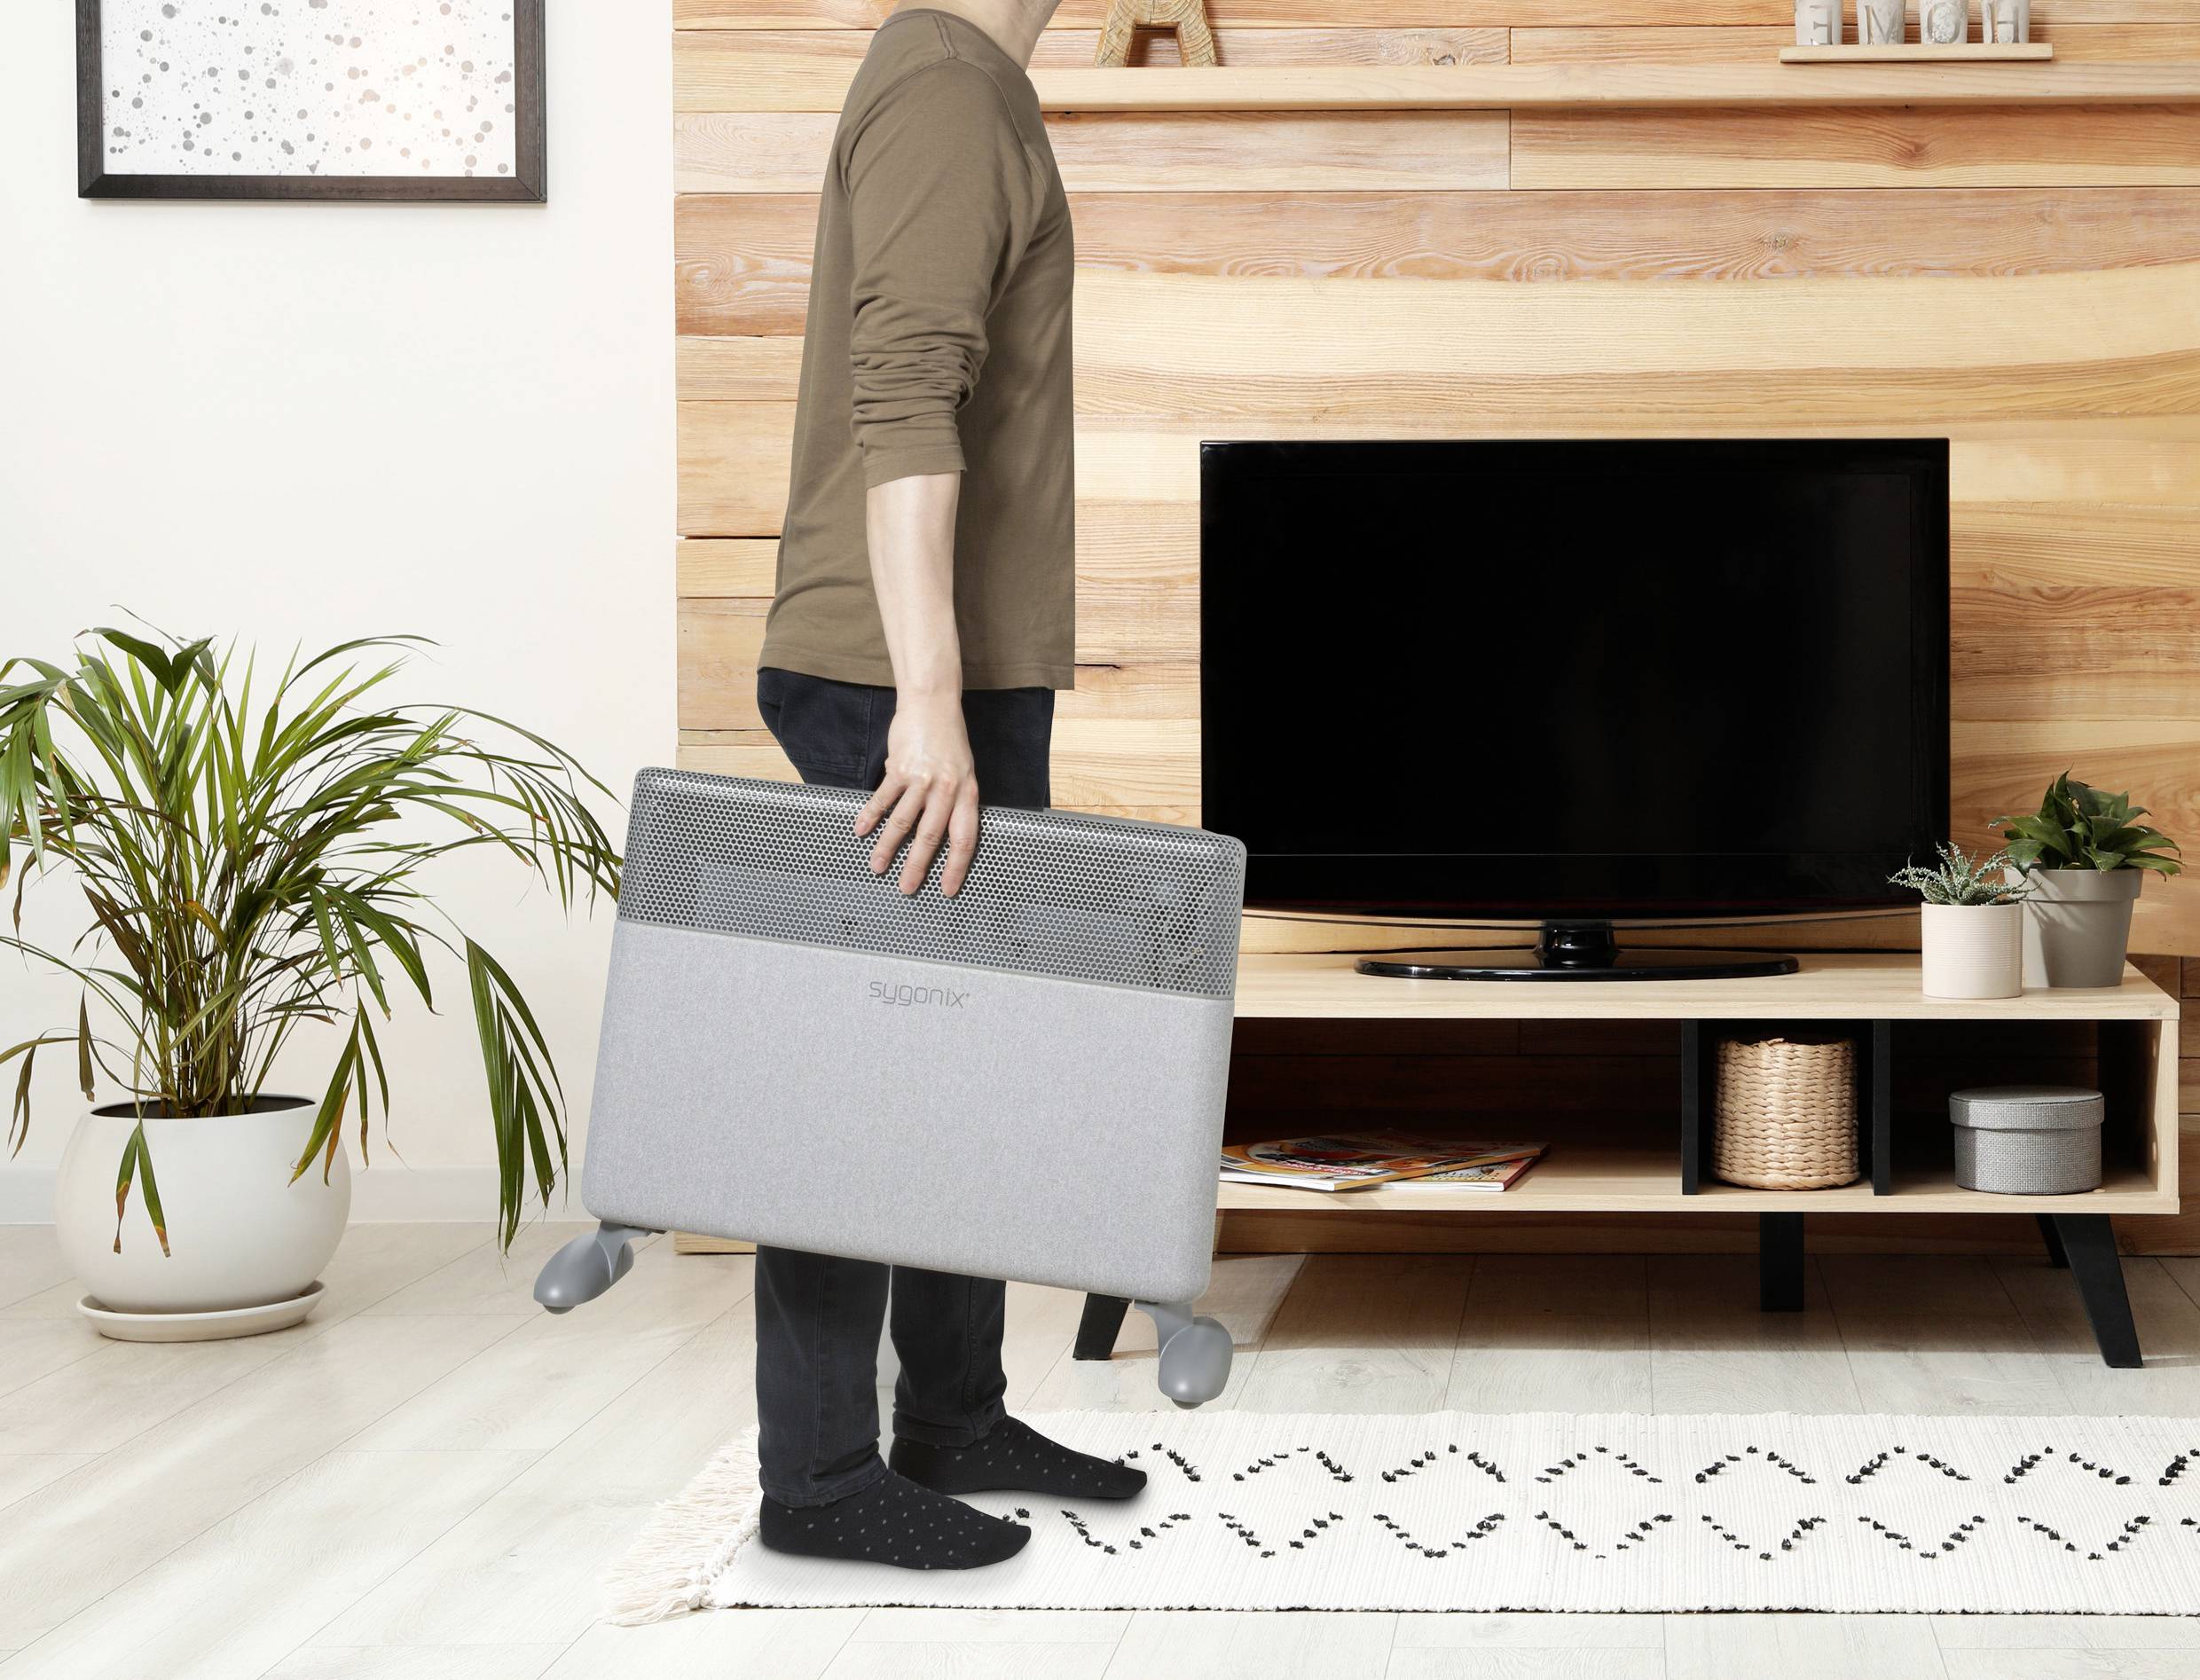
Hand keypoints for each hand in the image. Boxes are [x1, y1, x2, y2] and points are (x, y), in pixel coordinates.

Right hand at [855, 693, 980, 895]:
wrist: (932, 705)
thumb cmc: (949, 740)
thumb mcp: (964, 772)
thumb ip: (955, 801)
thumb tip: (943, 832)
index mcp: (967, 794)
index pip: (964, 839)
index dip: (956, 867)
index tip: (947, 889)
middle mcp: (946, 790)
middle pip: (930, 837)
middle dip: (917, 867)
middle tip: (906, 888)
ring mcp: (921, 780)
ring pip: (903, 822)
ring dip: (888, 847)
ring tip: (878, 866)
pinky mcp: (899, 769)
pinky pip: (884, 799)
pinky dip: (871, 817)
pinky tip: (861, 831)